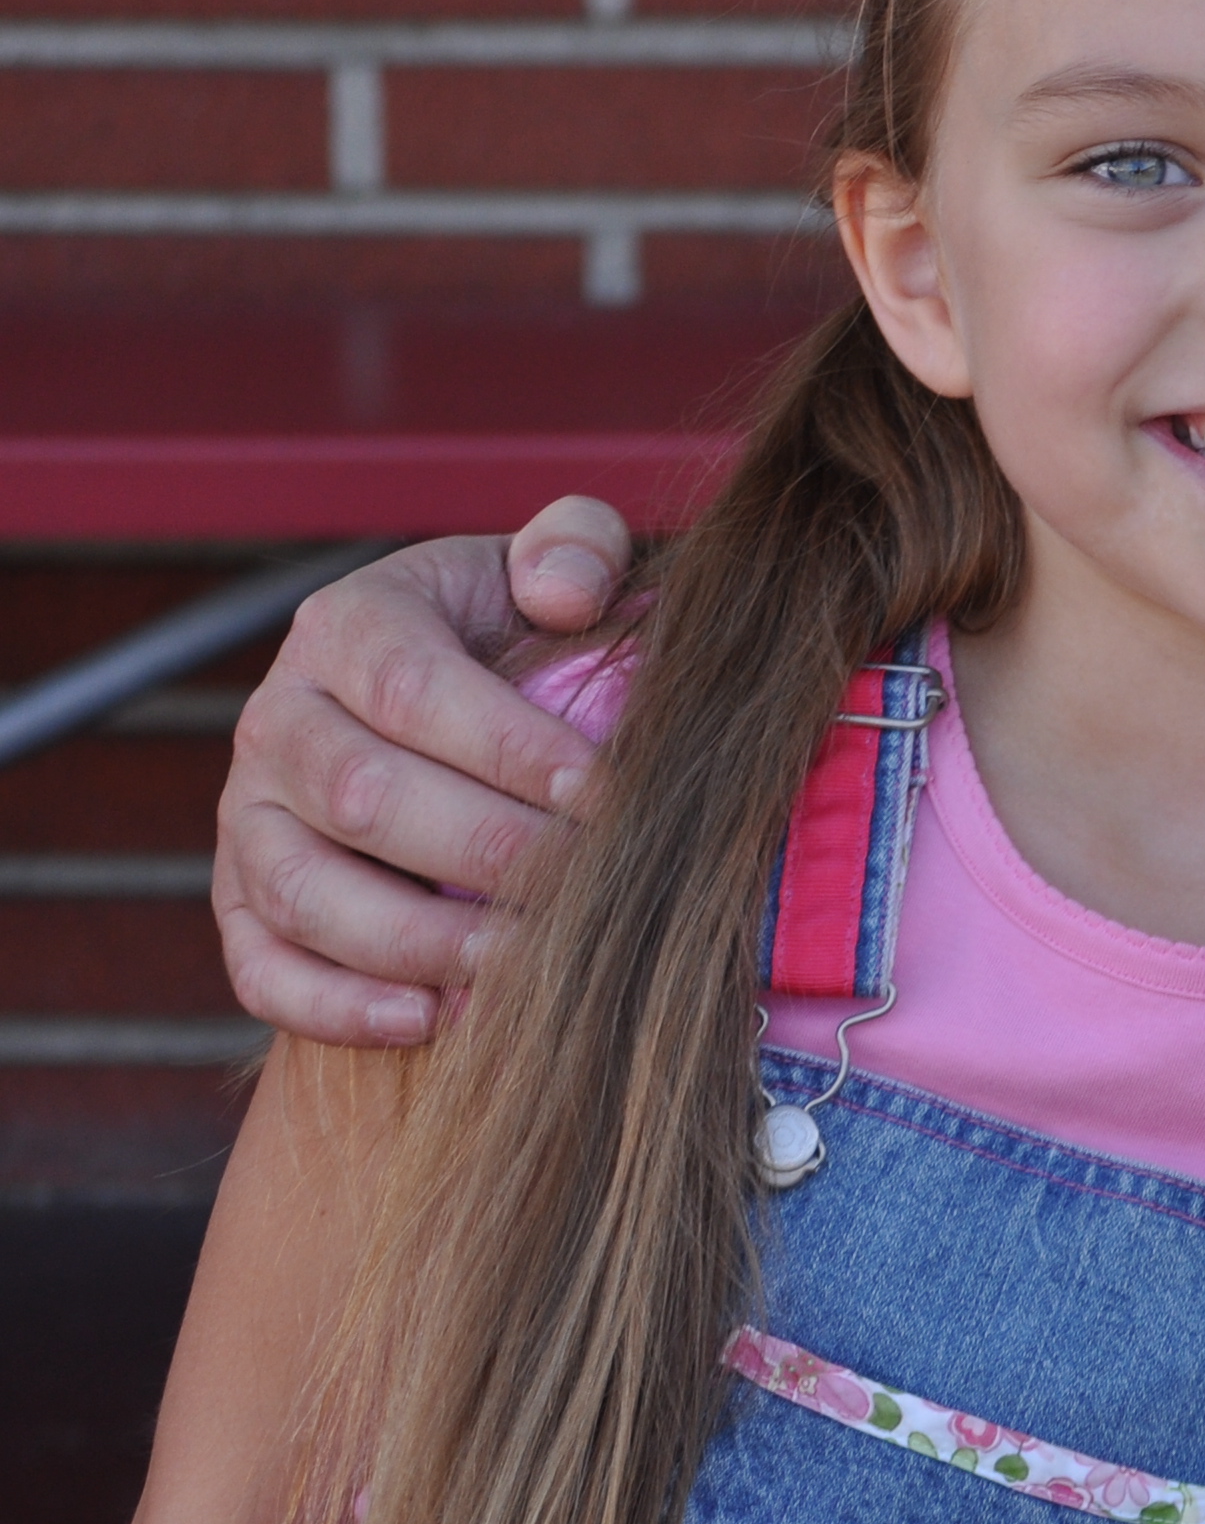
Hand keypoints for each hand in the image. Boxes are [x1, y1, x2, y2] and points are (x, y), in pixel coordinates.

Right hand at [210, 497, 632, 1045]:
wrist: (445, 694)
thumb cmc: (515, 631)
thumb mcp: (550, 563)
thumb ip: (575, 544)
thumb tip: (567, 590)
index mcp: (349, 626)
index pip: (418, 691)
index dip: (515, 750)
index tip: (608, 796)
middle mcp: (277, 719)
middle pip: (366, 800)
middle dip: (488, 853)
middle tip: (589, 887)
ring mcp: (246, 817)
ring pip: (306, 894)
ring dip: (420, 942)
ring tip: (524, 963)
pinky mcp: (237, 901)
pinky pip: (262, 969)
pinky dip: (340, 1006)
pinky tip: (433, 1018)